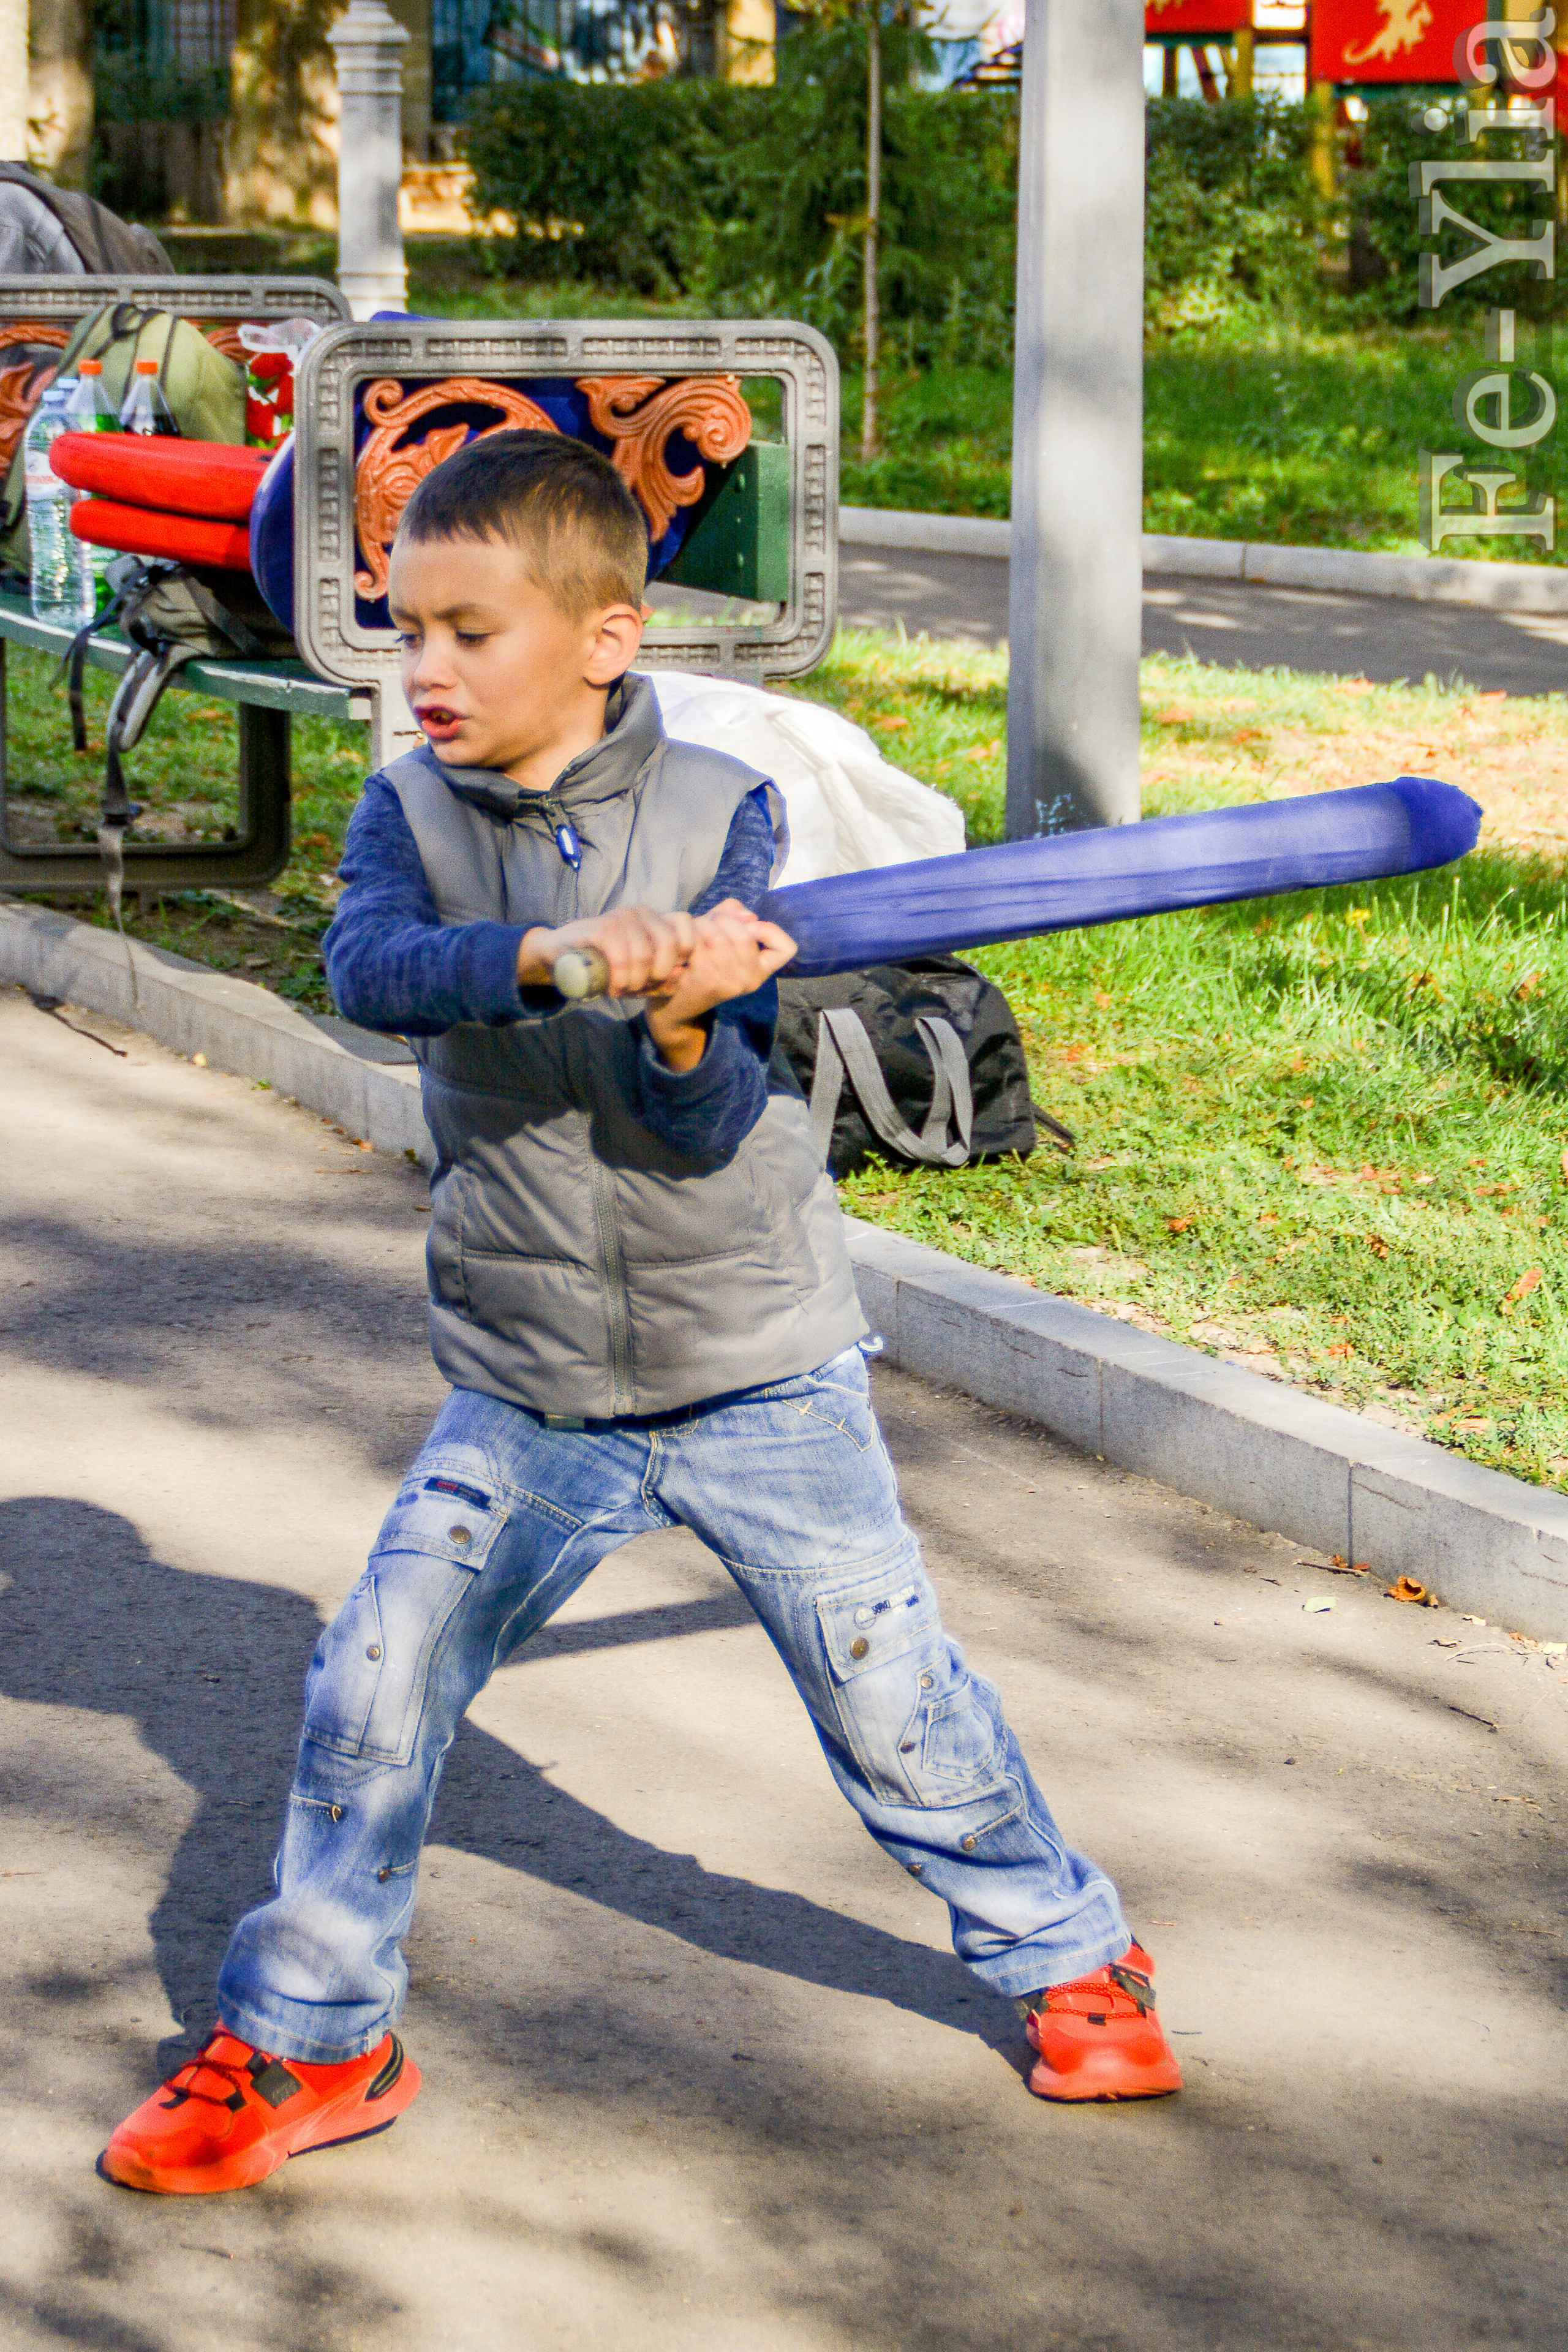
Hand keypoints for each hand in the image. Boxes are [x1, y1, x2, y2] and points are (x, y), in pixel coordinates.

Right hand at [518, 906, 699, 997]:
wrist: (558, 956)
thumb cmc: (604, 968)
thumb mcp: (637, 978)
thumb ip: (661, 980)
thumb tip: (679, 978)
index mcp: (655, 920)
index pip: (687, 930)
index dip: (683, 957)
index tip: (664, 976)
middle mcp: (641, 913)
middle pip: (670, 944)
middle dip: (658, 975)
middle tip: (640, 988)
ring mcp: (621, 917)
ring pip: (645, 954)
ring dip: (633, 982)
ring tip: (621, 991)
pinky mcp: (601, 926)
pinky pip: (621, 955)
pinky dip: (620, 978)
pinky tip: (612, 988)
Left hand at [643, 899, 795, 1071]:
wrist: (674, 1004)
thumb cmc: (700, 962)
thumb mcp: (722, 934)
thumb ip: (734, 914)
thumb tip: (748, 916)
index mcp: (761, 971)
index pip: (786, 948)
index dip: (768, 929)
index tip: (749, 928)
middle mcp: (751, 981)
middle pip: (745, 935)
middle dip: (723, 919)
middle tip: (707, 923)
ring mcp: (730, 984)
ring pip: (718, 936)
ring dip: (701, 925)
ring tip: (693, 930)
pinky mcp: (706, 982)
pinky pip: (699, 945)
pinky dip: (688, 936)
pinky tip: (683, 942)